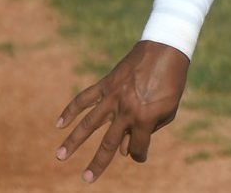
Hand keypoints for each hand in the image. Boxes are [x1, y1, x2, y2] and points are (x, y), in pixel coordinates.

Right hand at [55, 40, 189, 182]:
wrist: (166, 50)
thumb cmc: (172, 82)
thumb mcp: (169, 108)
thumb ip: (150, 129)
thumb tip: (126, 148)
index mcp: (145, 118)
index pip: (137, 146)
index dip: (140, 153)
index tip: (139, 154)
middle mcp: (127, 110)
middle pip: (109, 143)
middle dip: (98, 163)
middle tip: (86, 179)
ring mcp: (114, 97)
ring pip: (89, 123)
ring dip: (73, 141)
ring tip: (60, 156)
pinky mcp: (107, 84)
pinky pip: (84, 98)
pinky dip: (71, 110)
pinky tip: (59, 124)